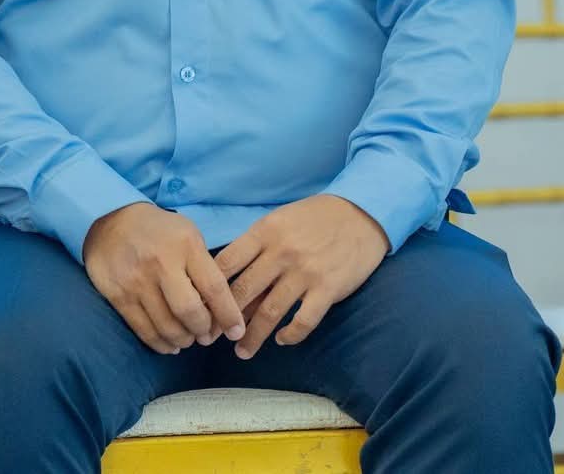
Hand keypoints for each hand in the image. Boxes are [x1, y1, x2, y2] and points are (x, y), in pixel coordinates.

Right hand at [84, 202, 246, 354]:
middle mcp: (162, 264)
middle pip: (189, 311)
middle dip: (203, 331)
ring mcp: (137, 281)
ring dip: (182, 339)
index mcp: (187, 246)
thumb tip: (219, 306)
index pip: (214, 287)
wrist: (112, 222)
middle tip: (207, 337)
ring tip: (189, 340)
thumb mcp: (189, 235)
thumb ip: (204, 266)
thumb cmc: (160, 231)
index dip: (228, 314)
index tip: (237, 331)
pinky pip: (143, 329)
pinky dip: (160, 343)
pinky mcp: (118, 296)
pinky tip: (169, 345)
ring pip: (166, 325)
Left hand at [215, 195, 389, 357]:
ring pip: (269, 312)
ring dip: (252, 336)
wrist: (363, 213)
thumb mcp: (281, 220)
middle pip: (242, 292)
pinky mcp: (328, 288)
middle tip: (213, 338)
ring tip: (242, 351)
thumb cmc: (317, 217)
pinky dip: (290, 335)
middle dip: (224, 320)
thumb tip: (231, 279)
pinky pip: (303, 321)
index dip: (208, 290)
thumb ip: (257, 246)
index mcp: (265, 232)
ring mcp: (305, 272)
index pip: (226, 264)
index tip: (200, 308)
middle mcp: (282, 252)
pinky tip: (282, 339)